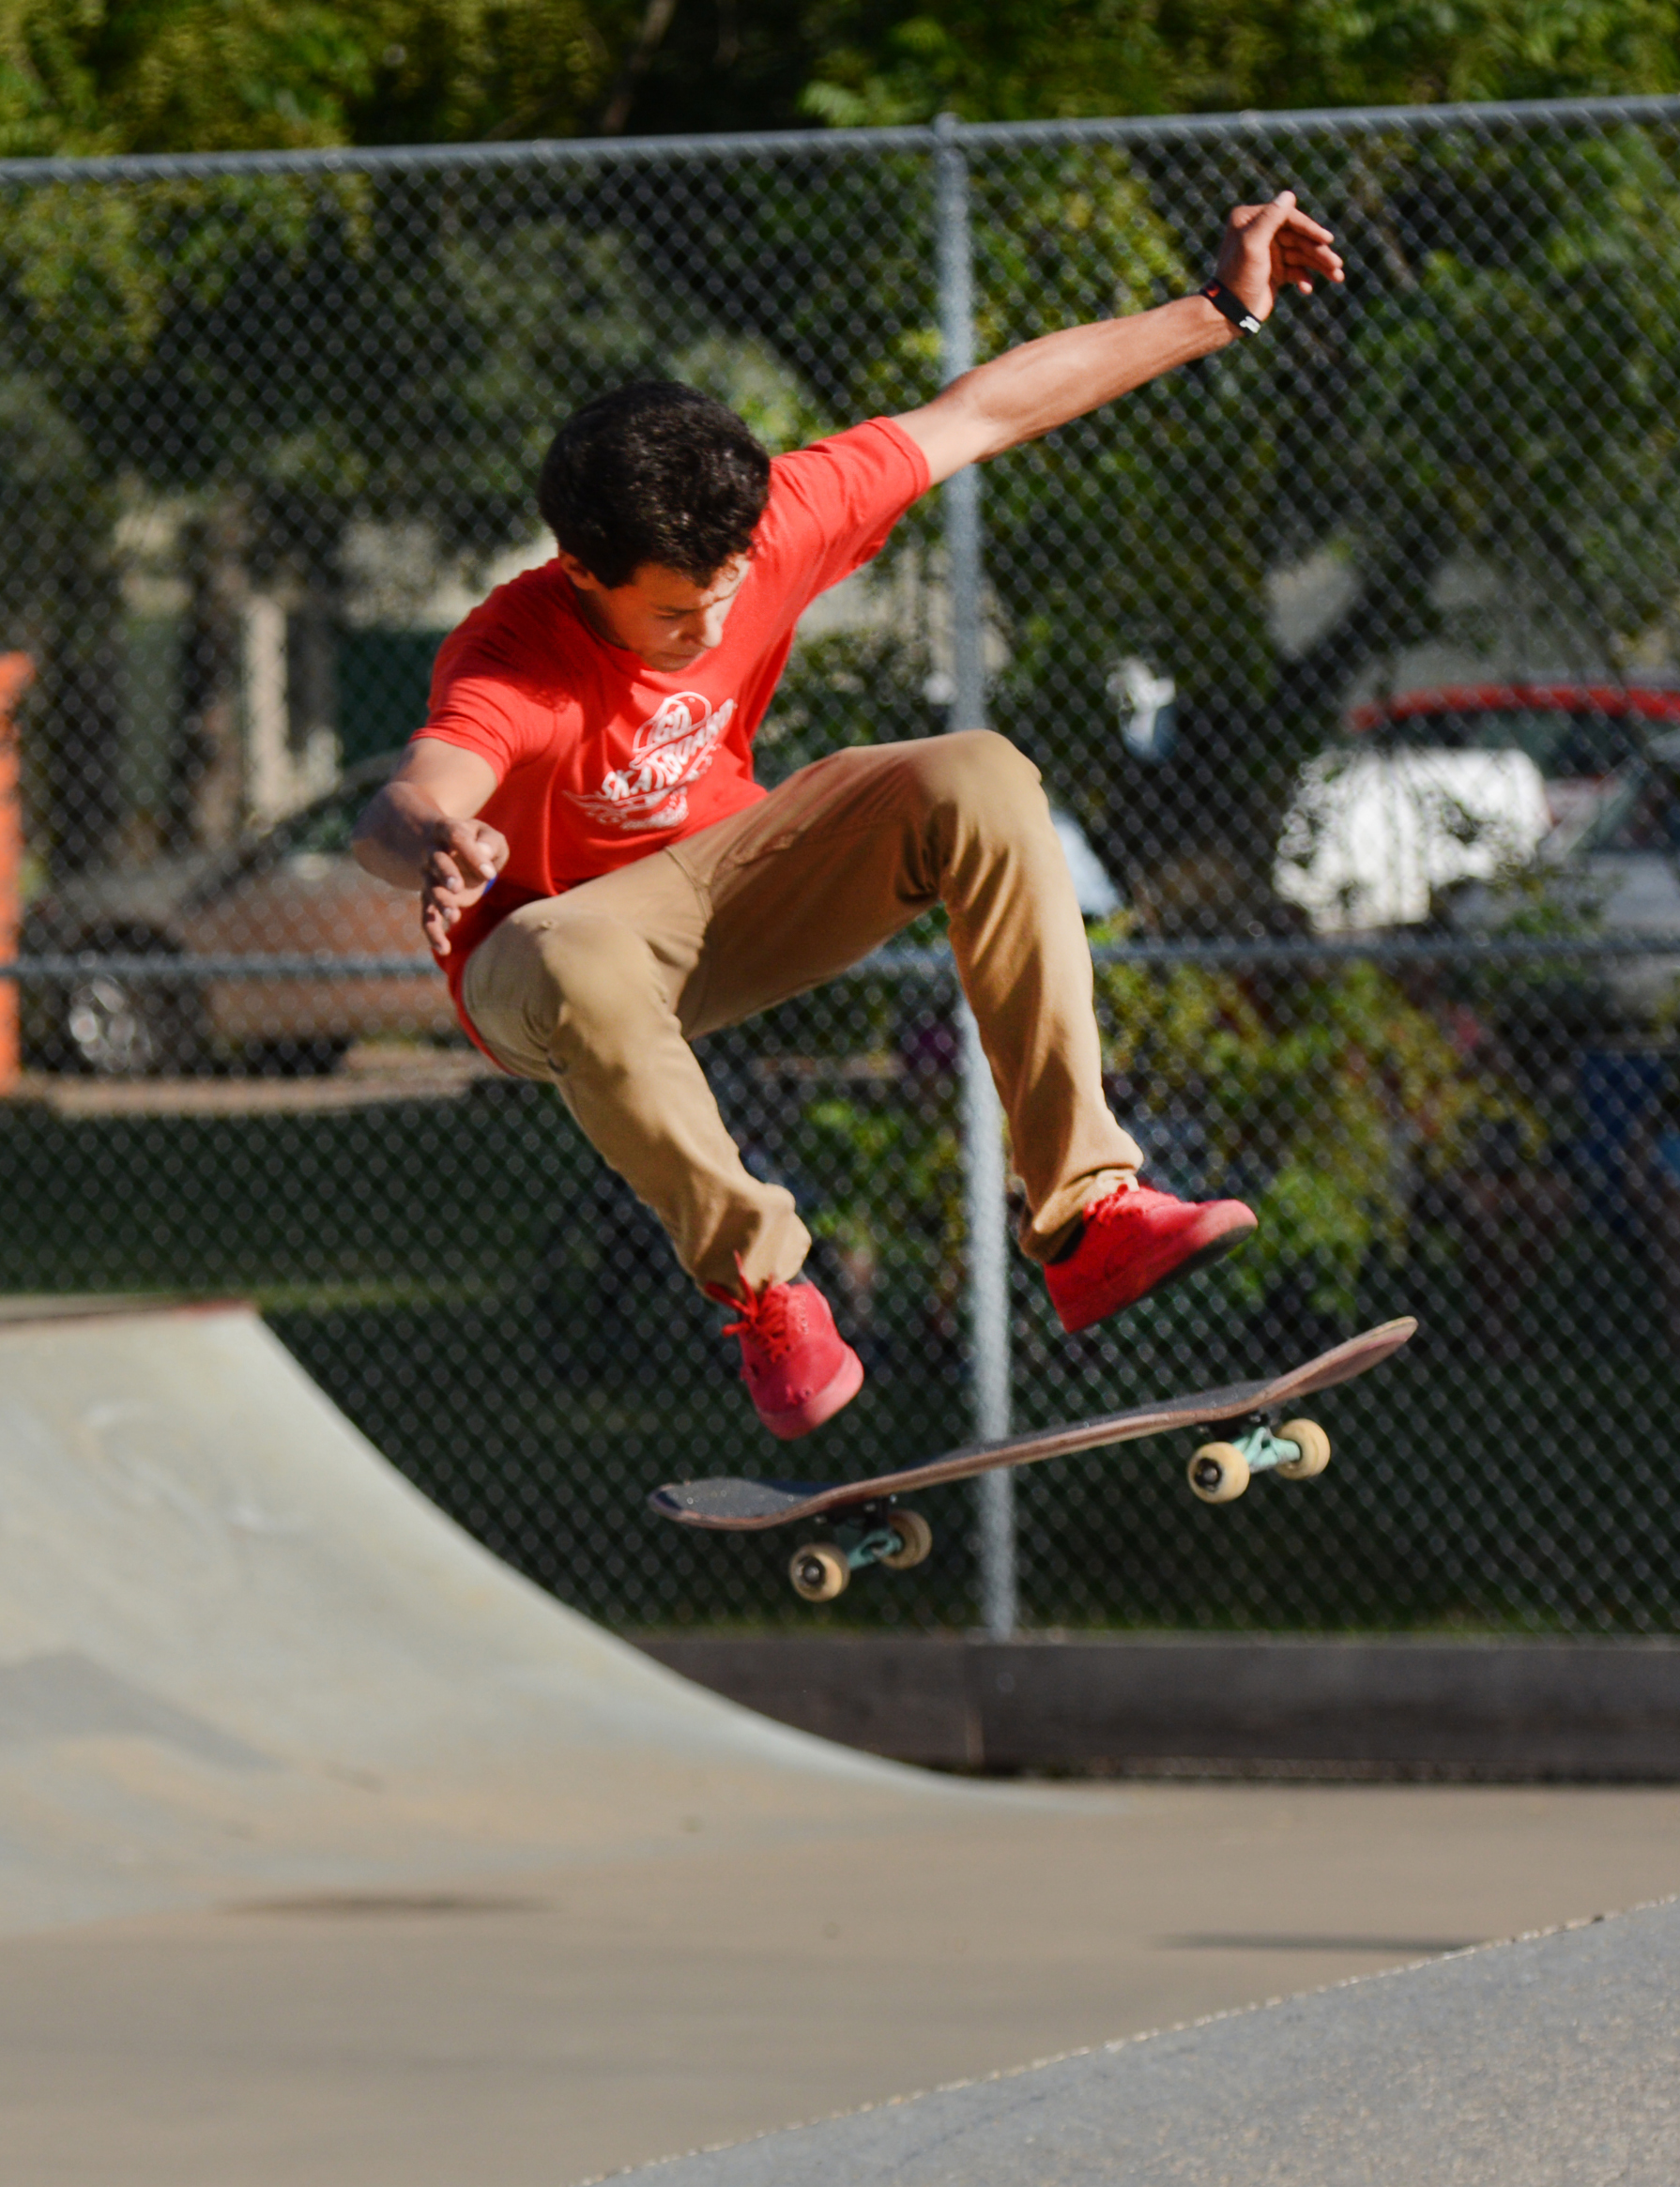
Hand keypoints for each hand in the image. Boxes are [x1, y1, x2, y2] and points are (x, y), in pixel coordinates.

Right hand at [419, 816, 507, 955]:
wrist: (443, 847)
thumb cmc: (475, 842)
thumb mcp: (488, 837)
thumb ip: (491, 843)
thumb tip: (485, 854)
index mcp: (448, 830)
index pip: (457, 836)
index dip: (472, 854)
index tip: (490, 874)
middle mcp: (434, 852)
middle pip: (437, 861)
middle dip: (446, 874)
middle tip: (457, 887)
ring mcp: (429, 875)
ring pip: (430, 888)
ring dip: (441, 902)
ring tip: (453, 918)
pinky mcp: (431, 896)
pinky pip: (426, 914)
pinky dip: (433, 932)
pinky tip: (443, 949)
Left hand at [1213, 190, 1343, 324]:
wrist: (1229, 314)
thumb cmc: (1239, 277)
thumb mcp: (1253, 245)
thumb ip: (1270, 219)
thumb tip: (1289, 194)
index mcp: (1251, 220)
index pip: (1288, 218)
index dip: (1310, 229)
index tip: (1327, 240)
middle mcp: (1260, 232)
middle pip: (1298, 237)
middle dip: (1318, 251)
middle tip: (1337, 264)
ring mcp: (1269, 252)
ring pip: (1302, 254)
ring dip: (1319, 265)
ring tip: (1337, 277)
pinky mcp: (1275, 271)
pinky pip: (1297, 270)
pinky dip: (1305, 278)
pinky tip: (1307, 289)